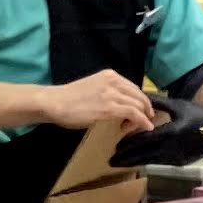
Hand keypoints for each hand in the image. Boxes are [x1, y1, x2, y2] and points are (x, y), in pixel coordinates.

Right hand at [39, 69, 159, 137]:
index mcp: (109, 75)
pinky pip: (134, 113)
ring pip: (138, 104)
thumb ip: (108, 94)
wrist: (56, 102)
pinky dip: (143, 120)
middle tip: (147, 118)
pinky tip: (146, 127)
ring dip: (144, 116)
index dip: (140, 100)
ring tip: (144, 125)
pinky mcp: (110, 108)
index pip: (133, 87)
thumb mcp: (93, 88)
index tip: (143, 110)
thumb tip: (120, 108)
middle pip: (139, 95)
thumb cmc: (69, 98)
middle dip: (145, 108)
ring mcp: (112, 94)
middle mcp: (113, 81)